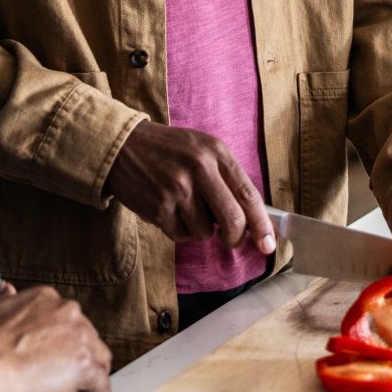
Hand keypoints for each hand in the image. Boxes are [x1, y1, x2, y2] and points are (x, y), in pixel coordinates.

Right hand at [0, 286, 109, 391]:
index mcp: (48, 298)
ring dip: (92, 374)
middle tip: (68, 373)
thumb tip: (4, 291)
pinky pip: (101, 384)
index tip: (57, 352)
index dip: (64, 339)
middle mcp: (68, 312)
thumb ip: (1, 298)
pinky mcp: (85, 364)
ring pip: (99, 357)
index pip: (68, 319)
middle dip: (79, 354)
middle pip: (86, 336)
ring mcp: (80, 337)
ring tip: (83, 391)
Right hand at [105, 121, 275, 253]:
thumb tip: (250, 219)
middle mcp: (199, 169)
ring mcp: (177, 189)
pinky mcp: (158, 207)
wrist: (122, 146)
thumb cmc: (169, 150)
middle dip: (235, 238)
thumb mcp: (202, 148)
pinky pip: (181, 235)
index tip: (268, 245)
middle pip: (232, 220)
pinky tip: (169, 211)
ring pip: (205, 232)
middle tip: (230, 240)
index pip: (248, 194)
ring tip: (185, 208)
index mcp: (215, 152)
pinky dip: (179, 231)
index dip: (262, 224)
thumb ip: (226, 177)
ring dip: (199, 230)